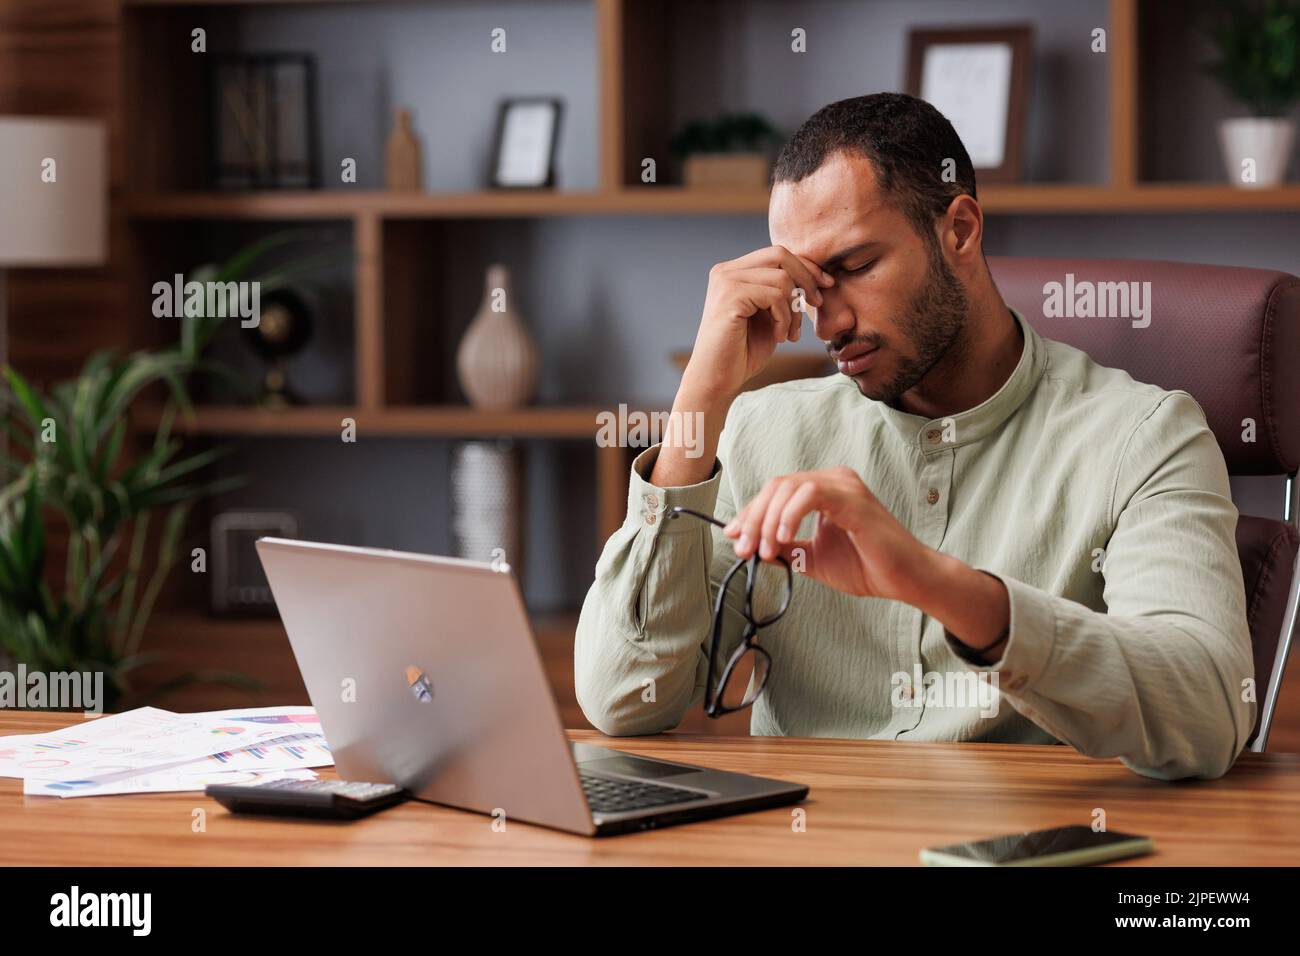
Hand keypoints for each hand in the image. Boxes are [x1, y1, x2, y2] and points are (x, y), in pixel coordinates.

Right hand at [681, 245, 833, 404]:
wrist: (717, 380)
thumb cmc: (742, 352)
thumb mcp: (769, 315)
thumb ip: (782, 292)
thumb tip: (815, 274)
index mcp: (733, 272)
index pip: (777, 254)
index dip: (806, 266)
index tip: (826, 285)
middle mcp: (726, 271)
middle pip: (780, 255)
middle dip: (807, 278)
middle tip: (817, 304)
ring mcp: (726, 281)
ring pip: (781, 278)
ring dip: (794, 310)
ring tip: (789, 334)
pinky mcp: (730, 297)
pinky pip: (775, 296)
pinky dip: (784, 319)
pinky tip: (779, 338)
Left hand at [723, 467, 932, 602]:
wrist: (905, 580)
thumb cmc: (867, 567)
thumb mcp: (811, 558)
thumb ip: (783, 549)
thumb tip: (749, 545)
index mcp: (824, 490)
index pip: (776, 492)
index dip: (750, 514)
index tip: (733, 537)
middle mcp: (833, 480)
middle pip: (777, 486)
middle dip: (753, 519)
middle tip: (743, 549)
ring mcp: (844, 485)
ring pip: (788, 487)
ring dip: (767, 520)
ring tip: (764, 550)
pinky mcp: (852, 498)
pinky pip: (810, 493)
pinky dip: (790, 515)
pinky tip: (783, 539)